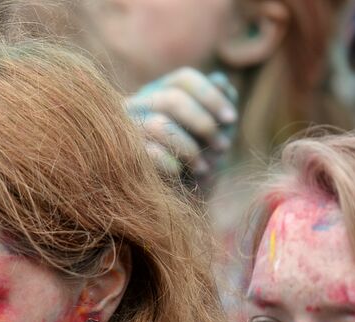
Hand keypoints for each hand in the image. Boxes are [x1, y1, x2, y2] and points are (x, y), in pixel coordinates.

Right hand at [126, 68, 237, 186]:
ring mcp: (126, 134)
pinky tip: (183, 175)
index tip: (232, 119)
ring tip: (205, 168)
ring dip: (190, 148)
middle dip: (204, 123)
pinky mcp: (123, 159)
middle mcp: (138, 107)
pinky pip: (147, 153)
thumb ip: (221, 106)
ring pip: (158, 125)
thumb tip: (221, 81)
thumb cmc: (199, 167)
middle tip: (224, 148)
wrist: (181, 208)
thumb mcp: (218, 135)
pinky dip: (172, 164)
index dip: (211, 96)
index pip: (184, 79)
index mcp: (161, 94)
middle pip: (172, 98)